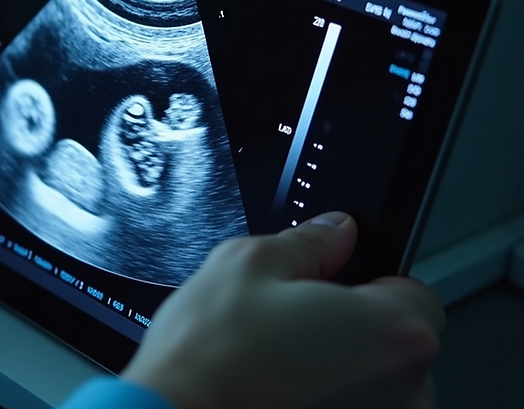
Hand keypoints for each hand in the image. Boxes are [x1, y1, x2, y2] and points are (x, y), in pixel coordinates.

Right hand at [122, 212, 443, 408]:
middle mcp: (405, 393)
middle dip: (350, 330)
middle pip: (394, 344)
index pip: (415, 292)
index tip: (329, 287)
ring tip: (273, 367)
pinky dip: (321, 404)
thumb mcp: (247, 264)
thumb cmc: (208, 360)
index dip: (367, 283)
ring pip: (371, 387)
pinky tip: (276, 396)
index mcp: (393, 333)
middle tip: (289, 326)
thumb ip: (308, 242)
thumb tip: (333, 232)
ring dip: (337, 374)